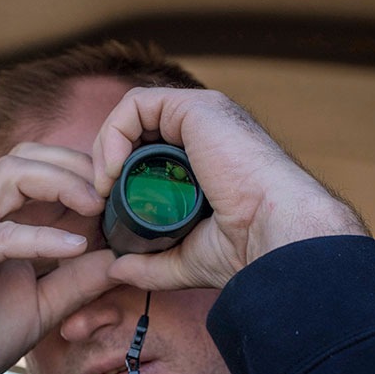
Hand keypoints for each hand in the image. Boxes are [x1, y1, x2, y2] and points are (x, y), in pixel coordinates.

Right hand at [0, 143, 117, 373]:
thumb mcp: (44, 307)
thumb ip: (78, 282)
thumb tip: (120, 261)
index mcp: (1, 220)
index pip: (42, 170)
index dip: (85, 172)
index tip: (123, 192)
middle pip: (26, 157)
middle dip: (75, 163)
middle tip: (114, 189)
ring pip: (9, 176)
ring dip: (60, 183)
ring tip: (96, 205)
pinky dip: (40, 238)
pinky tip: (74, 247)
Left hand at [91, 88, 368, 290]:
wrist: (276, 237)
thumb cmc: (246, 249)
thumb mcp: (186, 258)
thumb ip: (150, 263)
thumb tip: (116, 269)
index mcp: (207, 158)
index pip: (149, 149)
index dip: (118, 173)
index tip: (105, 208)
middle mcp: (205, 131)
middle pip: (137, 128)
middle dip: (107, 159)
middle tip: (98, 197)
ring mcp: (202, 115)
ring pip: (132, 113)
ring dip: (106, 146)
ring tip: (103, 184)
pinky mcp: (196, 107)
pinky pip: (136, 104)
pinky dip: (114, 132)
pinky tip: (113, 169)